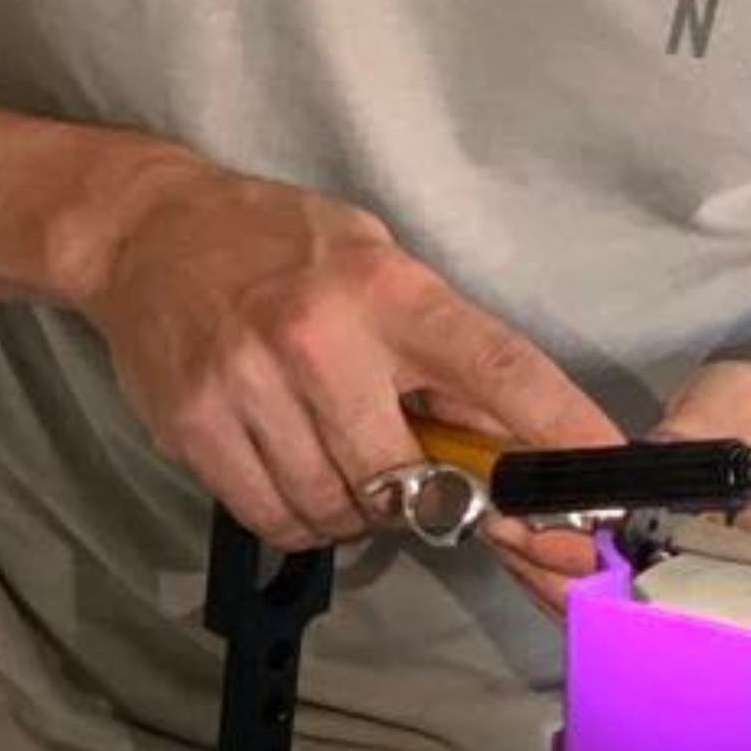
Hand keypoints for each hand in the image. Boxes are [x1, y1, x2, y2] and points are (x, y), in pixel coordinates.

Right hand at [78, 155, 618, 551]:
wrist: (150, 232)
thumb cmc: (286, 247)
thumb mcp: (380, 263)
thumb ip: (442, 345)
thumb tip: (513, 438)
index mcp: (389, 290)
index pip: (498, 368)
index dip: (559, 432)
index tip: (600, 486)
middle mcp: (322, 339)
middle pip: (407, 478)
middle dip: (428, 502)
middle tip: (424, 486)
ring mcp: (252, 387)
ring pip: (339, 511)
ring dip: (359, 513)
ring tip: (347, 463)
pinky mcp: (196, 427)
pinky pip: (276, 517)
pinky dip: (302, 518)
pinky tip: (301, 474)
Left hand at [481, 358, 750, 619]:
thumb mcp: (745, 402)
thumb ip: (696, 428)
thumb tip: (639, 455)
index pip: (673, 591)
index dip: (608, 576)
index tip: (556, 544)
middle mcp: (715, 589)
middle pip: (629, 612)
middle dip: (560, 577)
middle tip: (509, 530)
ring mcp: (684, 585)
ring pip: (608, 608)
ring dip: (548, 573)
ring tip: (504, 526)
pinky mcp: (659, 572)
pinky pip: (604, 588)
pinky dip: (558, 567)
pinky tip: (523, 533)